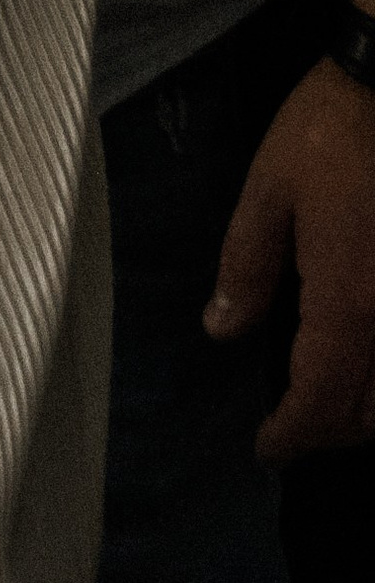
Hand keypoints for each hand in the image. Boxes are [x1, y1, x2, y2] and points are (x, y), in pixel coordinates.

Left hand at [205, 56, 374, 454]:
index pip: (323, 400)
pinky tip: (363, 360)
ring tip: (326, 402)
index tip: (267, 448)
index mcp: (348, 303)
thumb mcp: (268, 192)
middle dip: (330, 432)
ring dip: (366, 413)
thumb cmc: (328, 134)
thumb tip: (222, 331)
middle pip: (371, 414)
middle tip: (291, 426)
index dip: (294, 434)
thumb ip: (246, 267)